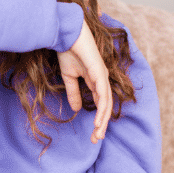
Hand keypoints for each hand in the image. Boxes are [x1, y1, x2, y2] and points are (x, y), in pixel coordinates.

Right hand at [57, 20, 112, 142]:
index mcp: (96, 80)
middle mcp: (102, 79)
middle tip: (96, 139)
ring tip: (97, 133)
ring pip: (107, 102)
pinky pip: (102, 94)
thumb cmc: (69, 50)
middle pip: (106, 106)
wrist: (66, 33)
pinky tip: (98, 120)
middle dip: (102, 124)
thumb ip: (74, 92)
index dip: (98, 119)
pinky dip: (102, 108)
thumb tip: (75, 109)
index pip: (100, 104)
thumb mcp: (69, 77)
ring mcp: (102, 75)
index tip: (93, 134)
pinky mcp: (99, 72)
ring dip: (103, 120)